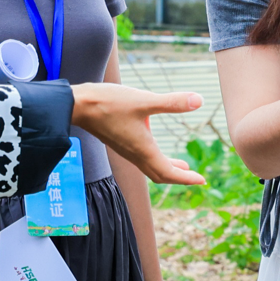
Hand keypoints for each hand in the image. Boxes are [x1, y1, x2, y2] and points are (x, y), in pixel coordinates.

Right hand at [69, 83, 204, 184]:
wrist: (77, 105)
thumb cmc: (108, 103)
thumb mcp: (143, 100)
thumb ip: (171, 102)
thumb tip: (199, 100)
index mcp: (144, 149)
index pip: (169, 172)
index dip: (187, 178)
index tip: (202, 180)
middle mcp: (135, 154)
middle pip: (160, 174)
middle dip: (179, 178)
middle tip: (196, 177)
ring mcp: (127, 149)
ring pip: (150, 168)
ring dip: (167, 169)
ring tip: (183, 167)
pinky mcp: (120, 142)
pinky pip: (142, 160)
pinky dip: (156, 161)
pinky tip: (157, 149)